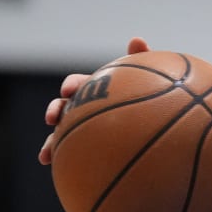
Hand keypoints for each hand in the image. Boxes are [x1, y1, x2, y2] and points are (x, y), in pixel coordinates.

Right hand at [38, 37, 150, 165]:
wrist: (165, 128)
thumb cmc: (159, 99)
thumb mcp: (155, 81)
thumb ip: (144, 62)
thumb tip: (136, 39)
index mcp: (99, 90)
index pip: (80, 83)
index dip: (72, 85)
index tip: (70, 90)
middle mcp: (89, 108)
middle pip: (65, 107)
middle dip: (55, 111)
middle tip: (53, 119)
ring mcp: (88, 129)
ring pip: (64, 134)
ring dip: (51, 142)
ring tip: (46, 154)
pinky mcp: (91, 150)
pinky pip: (76, 156)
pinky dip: (65, 162)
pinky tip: (60, 172)